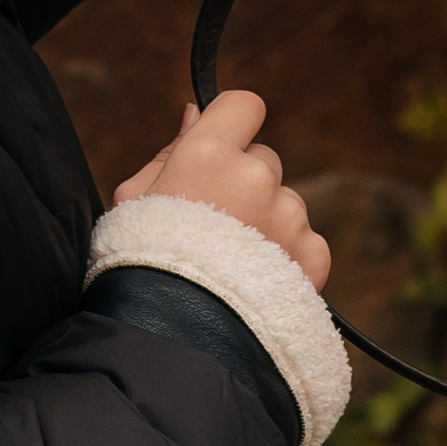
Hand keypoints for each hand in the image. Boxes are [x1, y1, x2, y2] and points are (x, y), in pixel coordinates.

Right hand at [114, 90, 330, 289]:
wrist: (173, 340)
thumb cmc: (141, 265)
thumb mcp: (134, 199)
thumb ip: (169, 150)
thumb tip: (195, 111)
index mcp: (208, 154)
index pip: (244, 105)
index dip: (233, 124)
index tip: (221, 149)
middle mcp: (256, 177)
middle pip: (263, 159)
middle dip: (244, 183)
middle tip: (212, 226)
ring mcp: (289, 217)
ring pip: (284, 202)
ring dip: (266, 222)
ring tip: (231, 264)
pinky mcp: (312, 255)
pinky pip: (306, 241)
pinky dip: (288, 258)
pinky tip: (255, 281)